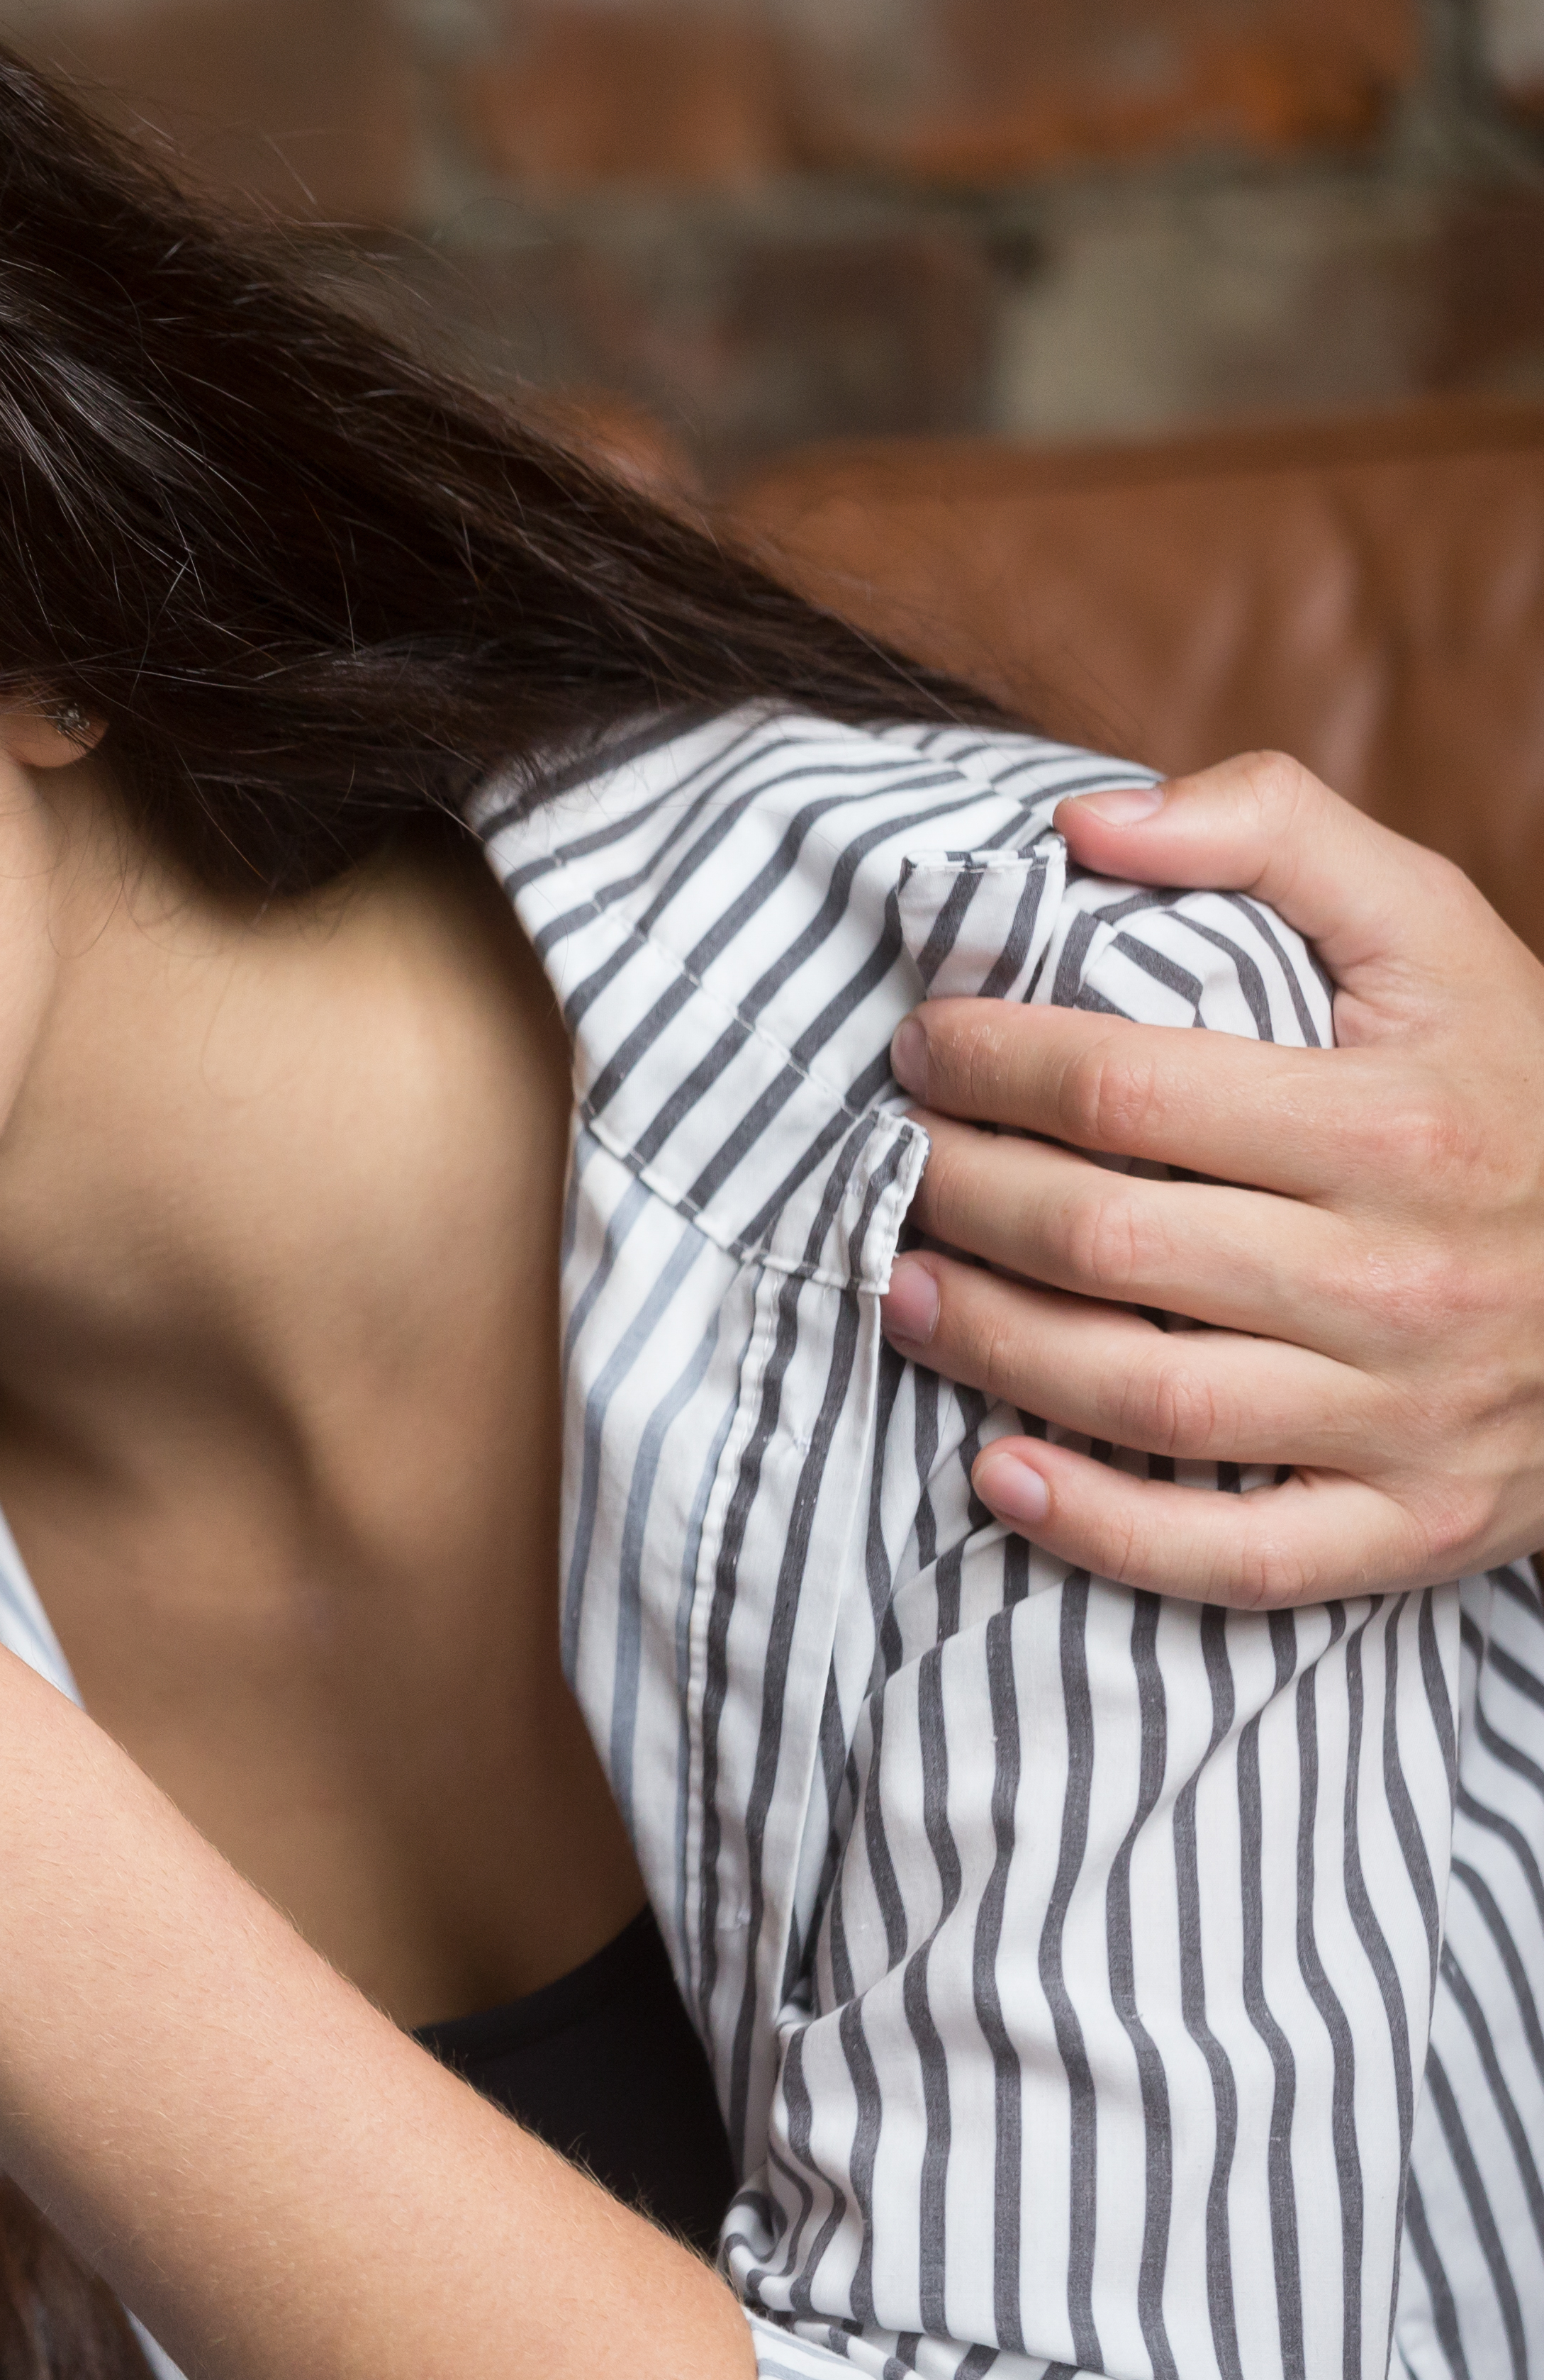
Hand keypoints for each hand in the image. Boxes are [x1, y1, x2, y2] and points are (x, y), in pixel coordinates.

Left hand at [886, 752, 1543, 1605]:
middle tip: (897, 1163)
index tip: (924, 1046)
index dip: (988, 1061)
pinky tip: (995, 1471)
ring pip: (1145, 1400)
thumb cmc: (1511, 1085)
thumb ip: (1272, 832)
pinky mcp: (1415, 1524)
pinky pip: (1235, 1558)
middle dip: (961, 1198)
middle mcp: (1403, 1280)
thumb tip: (1089, 822)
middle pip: (1106, 1243)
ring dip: (990, 1348)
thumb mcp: (1431, 928)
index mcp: (1397, 1127)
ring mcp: (1410, 1417)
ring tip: (899, 1287)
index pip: (1122, 1088)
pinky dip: (1100, 1529)